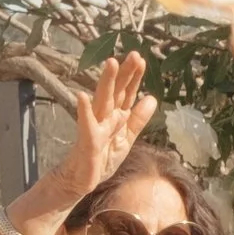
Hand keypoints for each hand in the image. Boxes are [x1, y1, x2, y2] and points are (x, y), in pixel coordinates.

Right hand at [64, 55, 157, 201]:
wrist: (81, 180)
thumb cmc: (101, 158)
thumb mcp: (126, 138)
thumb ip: (138, 119)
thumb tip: (151, 98)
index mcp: (116, 117)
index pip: (127, 93)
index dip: (134, 77)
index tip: (141, 59)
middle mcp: (105, 117)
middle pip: (116, 92)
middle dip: (124, 73)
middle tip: (133, 54)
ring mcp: (95, 127)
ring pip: (102, 101)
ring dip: (106, 82)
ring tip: (110, 63)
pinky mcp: (87, 141)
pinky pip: (86, 125)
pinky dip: (84, 111)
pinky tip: (81, 96)